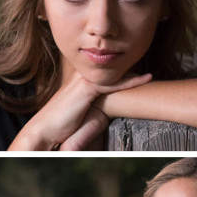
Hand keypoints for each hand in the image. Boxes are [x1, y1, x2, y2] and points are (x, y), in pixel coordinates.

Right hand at [15, 71, 151, 149]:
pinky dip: (130, 81)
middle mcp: (84, 76)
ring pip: (116, 73)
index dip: (125, 70)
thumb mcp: (83, 111)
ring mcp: (85, 81)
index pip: (108, 71)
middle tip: (153, 69)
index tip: (143, 72)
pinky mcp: (87, 89)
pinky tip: (146, 79)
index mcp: (82, 79)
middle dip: (132, 67)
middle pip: (114, 68)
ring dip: (135, 71)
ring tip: (153, 73)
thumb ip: (96, 105)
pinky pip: (113, 83)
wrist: (44, 130)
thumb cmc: (62, 124)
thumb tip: (110, 109)